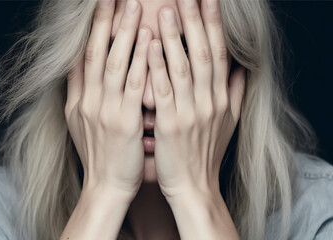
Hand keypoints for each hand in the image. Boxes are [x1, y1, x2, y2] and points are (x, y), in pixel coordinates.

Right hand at [65, 0, 151, 195]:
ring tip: (133, 6)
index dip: (91, 29)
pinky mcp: (124, 121)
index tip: (100, 6)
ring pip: (113, 63)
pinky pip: (134, 85)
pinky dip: (141, 61)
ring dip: (123, 33)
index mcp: (79, 100)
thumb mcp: (81, 122)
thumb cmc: (100, 154)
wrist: (107, 185)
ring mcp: (105, 110)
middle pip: (95, 52)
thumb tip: (79, 67)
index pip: (82, 56)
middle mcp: (88, 101)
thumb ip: (81, 93)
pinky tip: (150, 40)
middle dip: (105, 21)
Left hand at [147, 0, 245, 200]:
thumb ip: (236, 94)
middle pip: (204, 54)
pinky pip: (163, 90)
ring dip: (175, 37)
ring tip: (166, 11)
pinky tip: (149, 45)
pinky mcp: (170, 123)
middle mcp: (209, 102)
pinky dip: (157, 66)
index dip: (216, 26)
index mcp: (221, 100)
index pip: (221, 55)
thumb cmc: (206, 154)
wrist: (194, 186)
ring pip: (183, 67)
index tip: (211, 2)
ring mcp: (190, 112)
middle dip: (197, 22)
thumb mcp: (229, 124)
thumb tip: (242, 70)